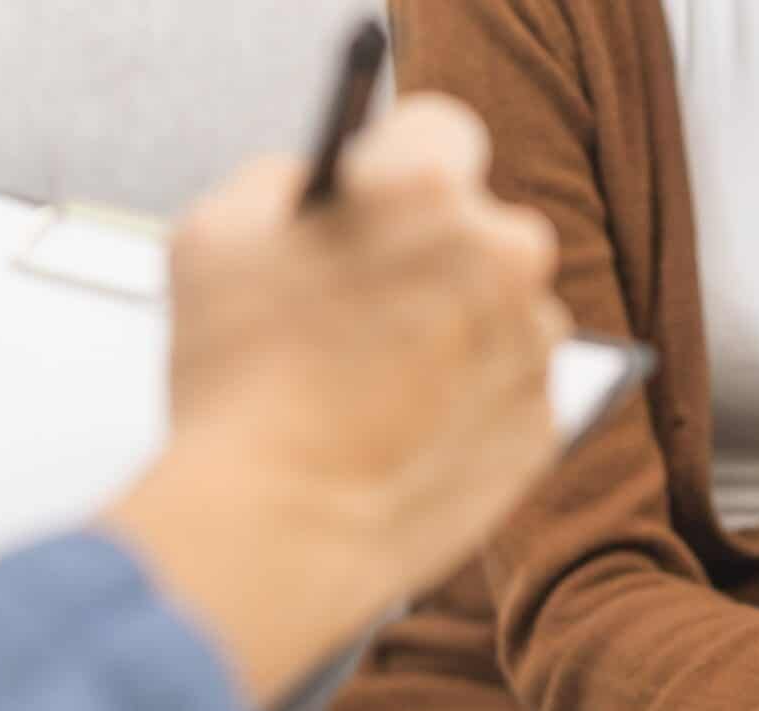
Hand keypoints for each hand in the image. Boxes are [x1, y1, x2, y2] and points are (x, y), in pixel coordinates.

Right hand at [112, 94, 569, 700]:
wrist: (276, 532)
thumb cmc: (236, 378)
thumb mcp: (214, 236)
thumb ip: (278, 182)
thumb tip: (320, 185)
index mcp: (429, 187)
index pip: (438, 130)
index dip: (393, 164)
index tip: (370, 196)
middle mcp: (506, 254)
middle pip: (478, 227)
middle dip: (429, 253)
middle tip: (363, 302)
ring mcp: (535, 345)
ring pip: (501, 313)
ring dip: (455, 332)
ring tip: (374, 385)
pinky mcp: (544, 424)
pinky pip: (507, 392)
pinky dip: (467, 405)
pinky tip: (401, 433)